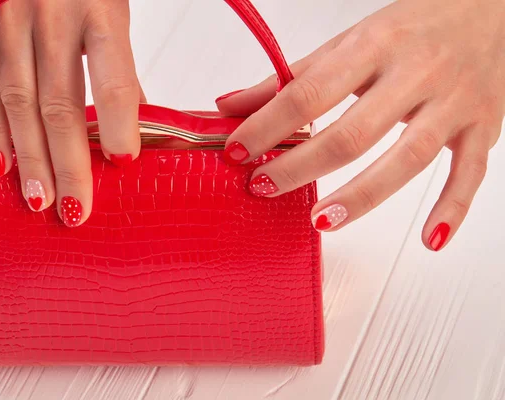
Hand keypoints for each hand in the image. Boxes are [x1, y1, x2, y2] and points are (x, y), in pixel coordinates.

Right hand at [0, 0, 144, 226]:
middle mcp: (52, 15)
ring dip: (29, 159)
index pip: (114, 80)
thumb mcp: (111, 6)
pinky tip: (2, 164)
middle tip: (77, 208)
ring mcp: (7, 20)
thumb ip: (118, 62)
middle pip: (60, 105)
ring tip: (40, 200)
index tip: (125, 162)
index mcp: (100, 9)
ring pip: (18, 103)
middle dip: (69, 163)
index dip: (119, 126)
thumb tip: (138, 118)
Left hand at [217, 0, 504, 250]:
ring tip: (321, 220)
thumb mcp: (348, 42)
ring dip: (362, 196)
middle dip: (301, 166)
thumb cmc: (413, 27)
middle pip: (353, 133)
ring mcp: (454, 102)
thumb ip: (291, 76)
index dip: (268, 125)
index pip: (309, 92)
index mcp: (375, 45)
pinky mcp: (483, 127)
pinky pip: (471, 174)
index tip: (237, 151)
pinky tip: (428, 239)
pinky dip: (453, 209)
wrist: (491, 9)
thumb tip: (232, 104)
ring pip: (408, 159)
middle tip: (264, 187)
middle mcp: (416, 72)